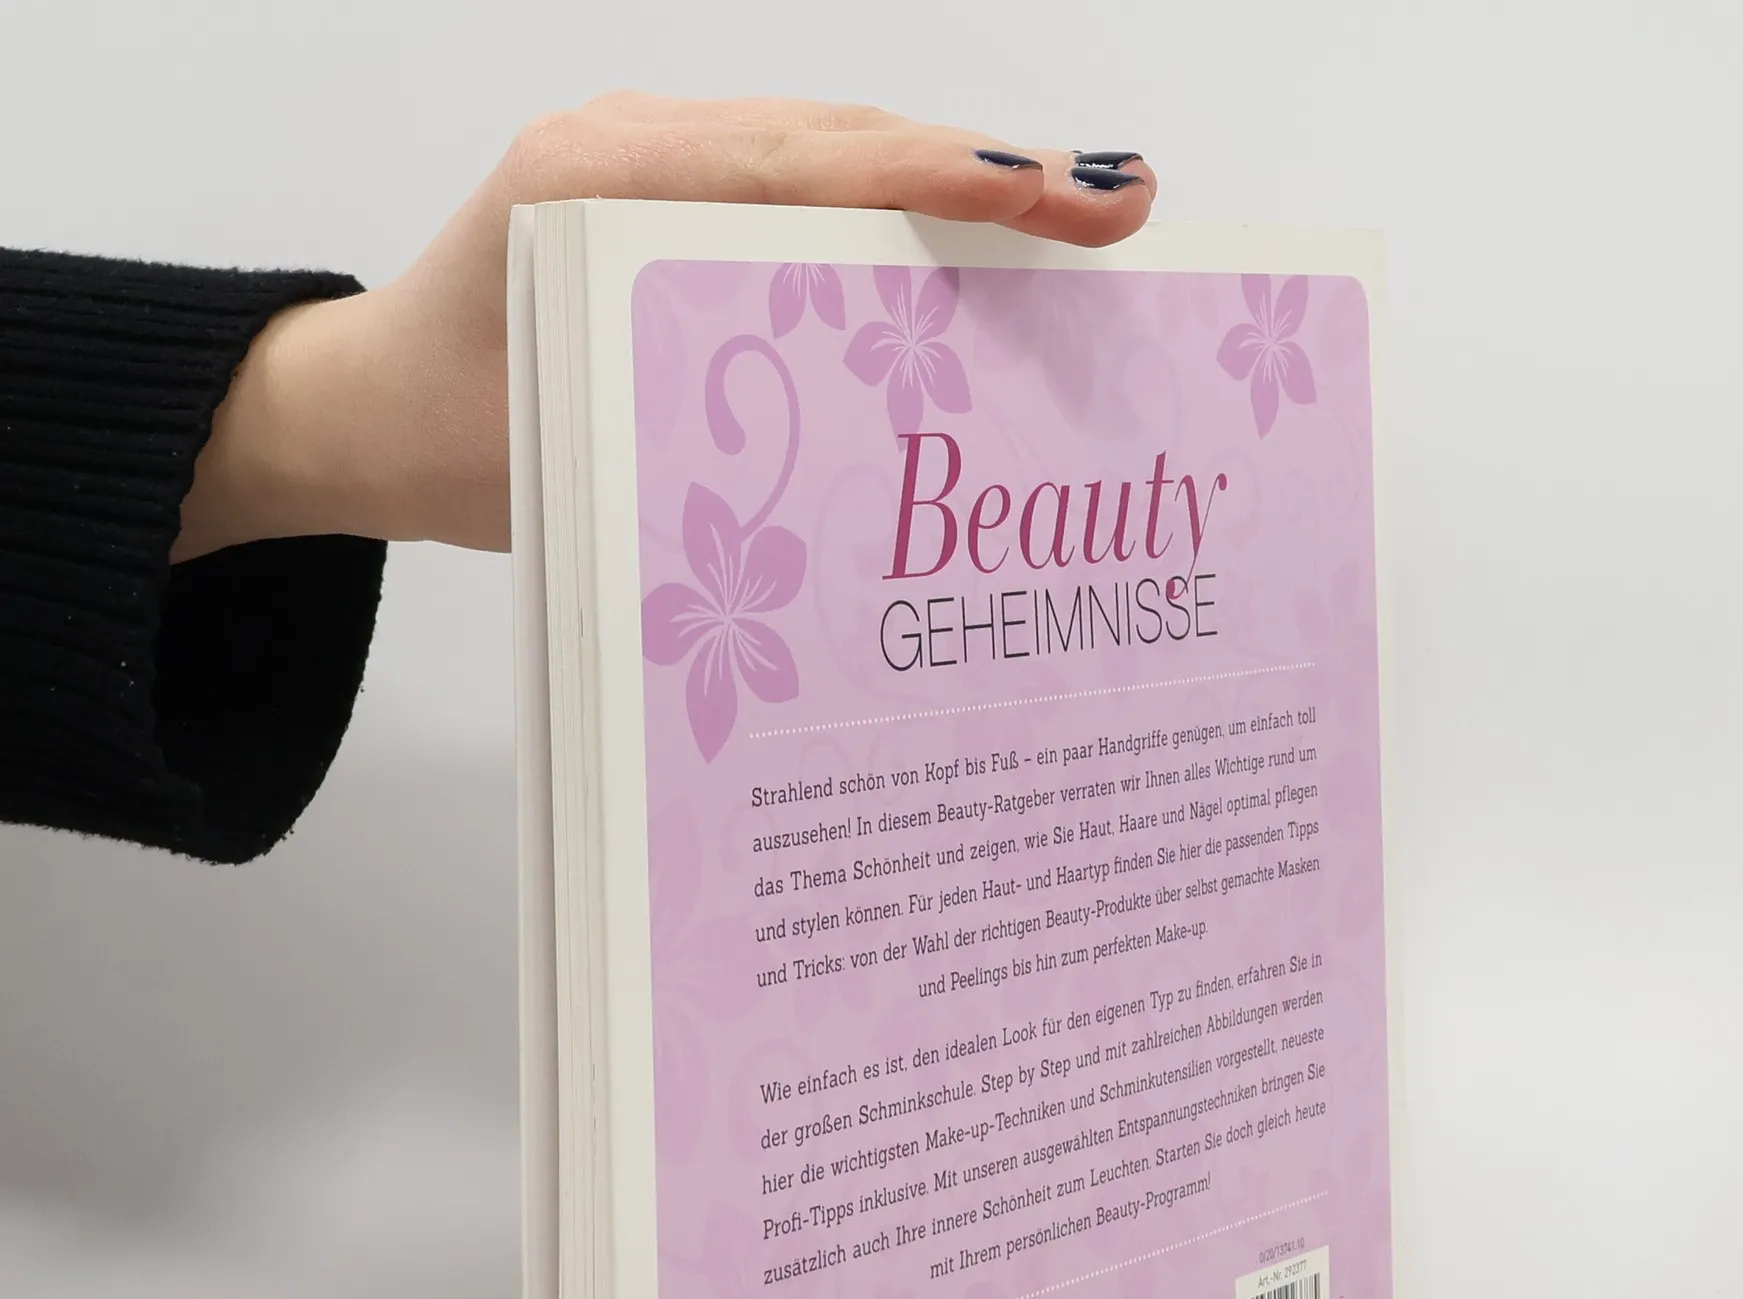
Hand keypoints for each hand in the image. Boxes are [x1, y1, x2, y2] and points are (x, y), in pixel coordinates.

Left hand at [173, 97, 1156, 561]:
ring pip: (837, 145)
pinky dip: (897, 200)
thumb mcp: (577, 460)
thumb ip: (700, 426)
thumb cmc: (456, 446)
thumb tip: (877, 426)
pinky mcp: (668, 178)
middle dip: (990, 165)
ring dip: (959, 177)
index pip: (804, 165)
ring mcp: (652, 149)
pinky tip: (981, 237)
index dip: (938, 178)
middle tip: (1119, 202)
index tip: (1051, 191)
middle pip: (844, 136)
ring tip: (1081, 211)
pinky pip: (803, 174)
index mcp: (597, 196)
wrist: (365, 408)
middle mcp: (633, 145)